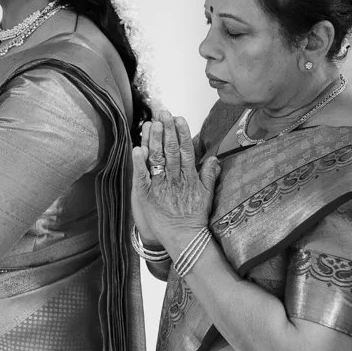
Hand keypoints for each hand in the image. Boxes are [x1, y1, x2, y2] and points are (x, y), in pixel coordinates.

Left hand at [130, 111, 220, 252]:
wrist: (184, 238)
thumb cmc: (195, 217)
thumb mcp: (207, 194)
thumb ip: (209, 175)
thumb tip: (214, 158)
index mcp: (189, 177)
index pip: (185, 150)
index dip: (181, 133)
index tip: (178, 118)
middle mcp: (175, 179)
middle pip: (170, 150)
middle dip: (167, 130)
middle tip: (163, 112)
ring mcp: (162, 186)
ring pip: (157, 159)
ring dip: (154, 140)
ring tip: (151, 123)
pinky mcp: (148, 195)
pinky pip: (143, 177)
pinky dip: (139, 163)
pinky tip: (137, 149)